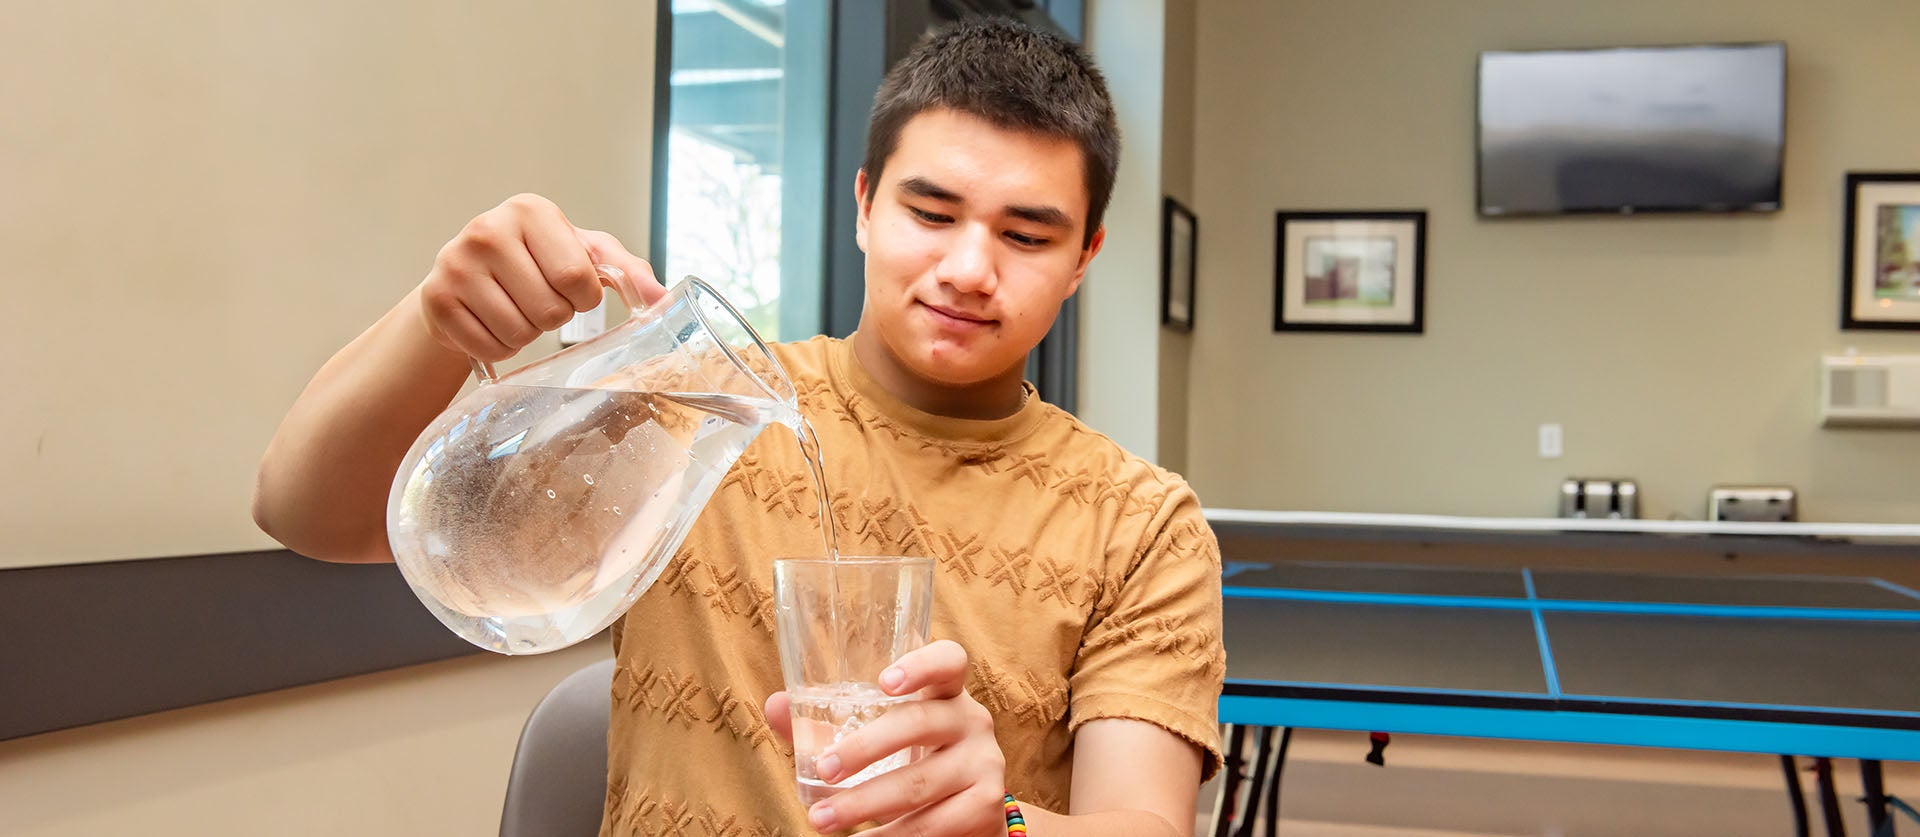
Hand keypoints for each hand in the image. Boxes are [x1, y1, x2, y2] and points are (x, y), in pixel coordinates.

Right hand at [417, 193, 666, 361]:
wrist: (466, 276)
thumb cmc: (533, 262)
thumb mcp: (581, 253)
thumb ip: (625, 270)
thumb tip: (662, 299)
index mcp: (531, 210)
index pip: (578, 277)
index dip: (583, 297)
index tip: (568, 287)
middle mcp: (488, 229)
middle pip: (549, 310)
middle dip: (553, 316)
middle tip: (536, 299)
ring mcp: (455, 263)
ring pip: (519, 332)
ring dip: (527, 334)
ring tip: (514, 309)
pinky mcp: (436, 300)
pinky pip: (489, 348)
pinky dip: (499, 347)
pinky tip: (491, 322)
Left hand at [764, 640, 1007, 834]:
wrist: (971, 816)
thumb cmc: (914, 762)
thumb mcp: (881, 737)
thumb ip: (829, 722)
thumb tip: (775, 706)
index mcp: (946, 693)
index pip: (948, 660)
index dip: (921, 665)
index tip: (884, 682)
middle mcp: (972, 720)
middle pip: (921, 723)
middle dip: (866, 748)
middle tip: (824, 770)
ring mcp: (985, 763)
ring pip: (920, 783)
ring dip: (864, 805)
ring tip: (822, 820)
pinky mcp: (986, 805)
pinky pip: (933, 825)